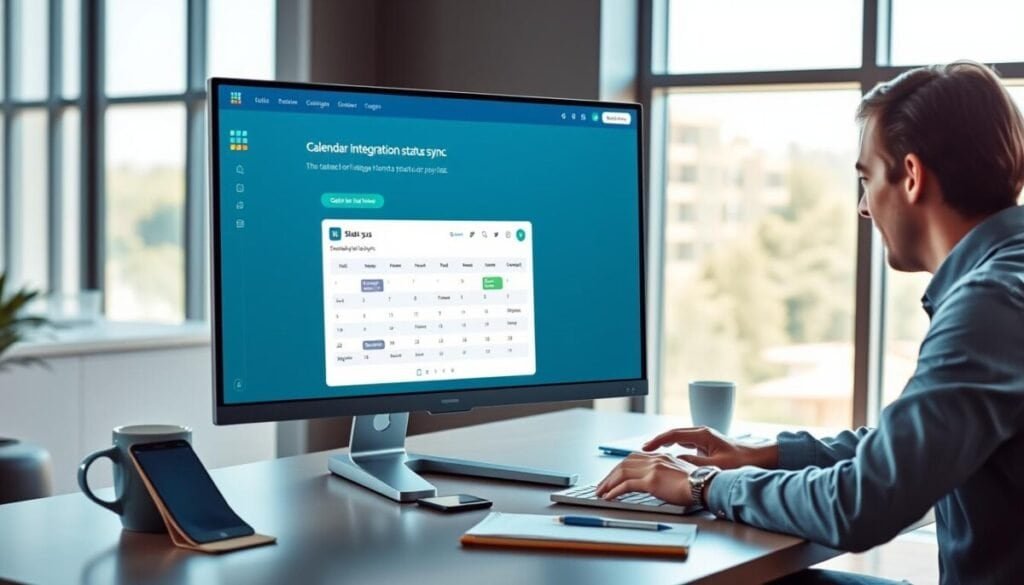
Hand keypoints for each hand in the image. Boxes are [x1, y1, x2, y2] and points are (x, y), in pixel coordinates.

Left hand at [595, 452, 696, 505]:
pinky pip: (626, 485)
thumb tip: (656, 482)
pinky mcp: (651, 481)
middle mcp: (654, 459)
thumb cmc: (697, 484)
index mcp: (660, 457)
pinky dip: (615, 491)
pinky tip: (609, 497)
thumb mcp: (679, 473)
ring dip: (608, 483)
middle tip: (601, 486)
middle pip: (624, 464)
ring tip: (601, 492)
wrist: (705, 485)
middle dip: (610, 475)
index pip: (633, 458)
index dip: (620, 467)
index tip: (613, 476)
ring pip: (622, 472)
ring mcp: (652, 469)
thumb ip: (665, 474)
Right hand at [643, 426, 777, 469]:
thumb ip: (694, 464)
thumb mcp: (716, 465)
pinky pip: (686, 443)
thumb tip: (676, 462)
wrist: (761, 458)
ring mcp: (705, 438)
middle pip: (673, 434)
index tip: (646, 447)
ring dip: (666, 444)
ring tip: (653, 453)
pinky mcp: (708, 444)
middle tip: (644, 450)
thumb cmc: (742, 461)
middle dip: (658, 441)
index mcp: (703, 434)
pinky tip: (671, 455)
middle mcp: (702, 433)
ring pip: (679, 438)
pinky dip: (675, 447)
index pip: (673, 434)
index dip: (657, 441)